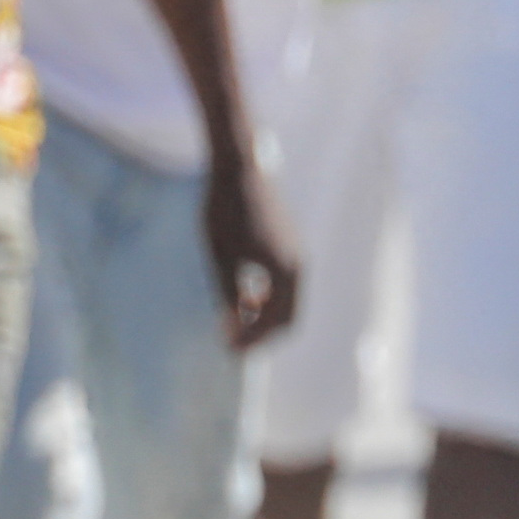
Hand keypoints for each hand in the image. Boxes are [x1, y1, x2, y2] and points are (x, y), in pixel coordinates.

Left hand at [202, 150, 301, 353]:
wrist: (239, 170)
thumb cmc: (225, 213)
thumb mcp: (221, 259)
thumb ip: (229, 294)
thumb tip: (233, 325)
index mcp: (284, 271)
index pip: (277, 322)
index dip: (253, 340)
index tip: (227, 349)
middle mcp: (298, 266)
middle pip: (288, 317)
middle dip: (262, 335)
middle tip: (232, 345)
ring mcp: (296, 255)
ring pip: (287, 302)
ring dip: (264, 318)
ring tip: (233, 325)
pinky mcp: (289, 246)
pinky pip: (285, 285)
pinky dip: (267, 300)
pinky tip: (243, 298)